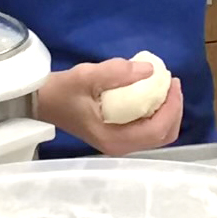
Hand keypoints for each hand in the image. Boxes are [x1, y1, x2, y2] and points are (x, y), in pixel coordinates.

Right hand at [37, 58, 182, 156]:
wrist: (42, 102)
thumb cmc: (63, 91)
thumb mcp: (87, 76)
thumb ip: (118, 73)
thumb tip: (150, 70)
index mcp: (115, 139)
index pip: (156, 130)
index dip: (171, 107)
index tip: (172, 82)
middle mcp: (120, 146)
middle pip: (162, 136)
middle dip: (174, 109)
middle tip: (172, 82)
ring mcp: (119, 142)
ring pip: (157, 134)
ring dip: (167, 110)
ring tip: (166, 86)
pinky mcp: (117, 134)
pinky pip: (147, 128)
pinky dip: (157, 112)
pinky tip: (153, 93)